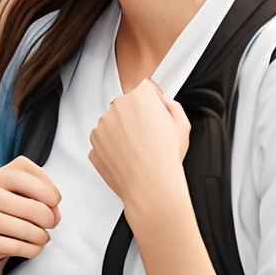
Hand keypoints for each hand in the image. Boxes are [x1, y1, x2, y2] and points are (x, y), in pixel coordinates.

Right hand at [0, 156, 62, 274]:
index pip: (21, 170)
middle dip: (44, 215)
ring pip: (18, 227)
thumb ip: (42, 201)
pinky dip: (30, 249)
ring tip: (42, 238)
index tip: (55, 201)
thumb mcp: (25, 203)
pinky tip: (33, 249)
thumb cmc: (9, 221)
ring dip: (39, 236)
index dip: (45, 186)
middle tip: (51, 224)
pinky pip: (11, 246)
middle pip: (22, 201)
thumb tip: (53, 214)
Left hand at [89, 80, 190, 219]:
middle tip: (150, 134)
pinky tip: (128, 158)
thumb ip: (170, 105)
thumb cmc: (166, 158)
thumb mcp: (182, 124)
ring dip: (123, 131)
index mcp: (138, 97)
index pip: (144, 86)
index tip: (155, 108)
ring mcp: (101, 127)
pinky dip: (113, 147)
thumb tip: (160, 103)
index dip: (153, 98)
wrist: (150, 187)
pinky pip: (104, 141)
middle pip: (126, 105)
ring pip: (113, 123)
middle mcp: (115, 108)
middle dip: (136, 115)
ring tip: (140, 149)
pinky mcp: (93, 145)